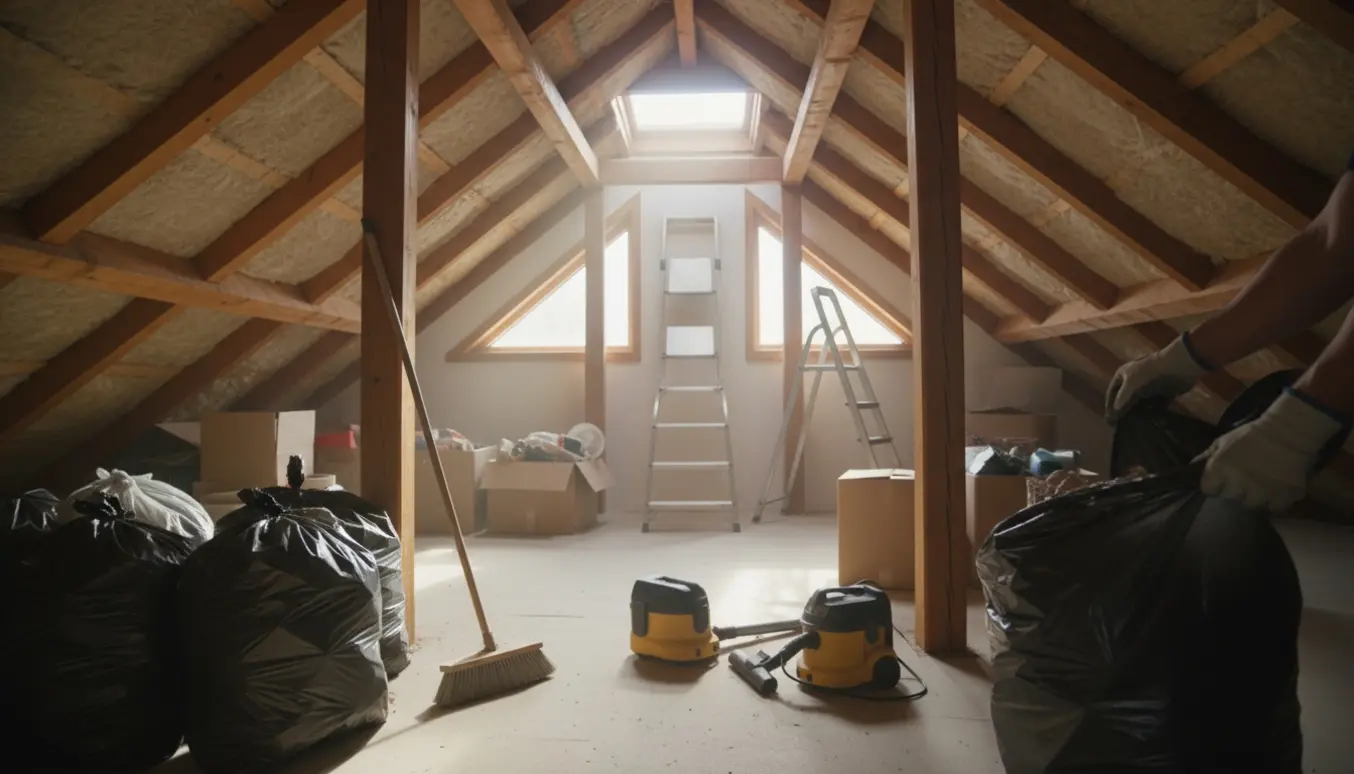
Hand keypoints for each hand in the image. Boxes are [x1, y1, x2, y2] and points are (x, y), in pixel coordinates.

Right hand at [1105, 335, 1207, 422]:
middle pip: (1126, 398)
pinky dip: (1152, 412)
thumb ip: (1120, 404)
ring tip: (1135, 427)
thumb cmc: (1149, 375)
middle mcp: (1134, 379)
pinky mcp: (1162, 392)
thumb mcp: (1130, 389)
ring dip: (1138, 413)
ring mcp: (1149, 385)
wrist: (1178, 367)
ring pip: (1140, 402)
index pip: (1112, 393)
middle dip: (1124, 411)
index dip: (1109, 407)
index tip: (1110, 422)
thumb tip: (1111, 419)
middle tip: (1122, 427)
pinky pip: (1154, 405)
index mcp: (1123, 374)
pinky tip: (1150, 422)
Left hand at [1198, 390, 1345, 511]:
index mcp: (1220, 469)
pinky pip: (1276, 507)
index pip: (1208, 489)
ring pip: (1252, 505)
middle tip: (1244, 480)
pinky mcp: (1283, 497)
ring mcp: (1262, 492)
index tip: (1221, 481)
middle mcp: (1238, 484)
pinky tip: (1278, 489)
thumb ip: (1207, 457)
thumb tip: (1190, 468)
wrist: (1289, 431)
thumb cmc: (1252, 434)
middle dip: (1235, 491)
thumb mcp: (1224, 441)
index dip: (1215, 485)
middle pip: (1230, 498)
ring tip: (1261, 485)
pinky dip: (1277, 500)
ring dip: (1255, 497)